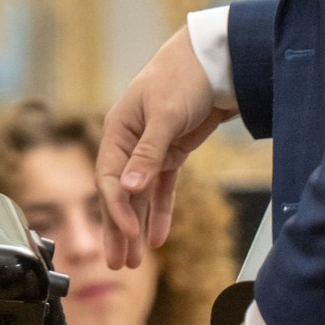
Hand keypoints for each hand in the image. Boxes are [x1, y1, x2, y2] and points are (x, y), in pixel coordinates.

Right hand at [97, 27, 231, 270]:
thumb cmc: (183, 77)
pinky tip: (158, 238)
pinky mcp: (172, 153)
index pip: (109, 178)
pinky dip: (160, 213)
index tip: (128, 234)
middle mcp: (129, 143)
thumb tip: (128, 189)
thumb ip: (147, 153)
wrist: (215, 60)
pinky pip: (162, 189)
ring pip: (139, 197)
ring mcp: (151, 150)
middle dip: (118, 230)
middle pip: (119, 194)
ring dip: (137, 228)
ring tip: (133, 261)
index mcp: (118, 130)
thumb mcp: (165, 114)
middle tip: (117, 263)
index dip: (117, 209)